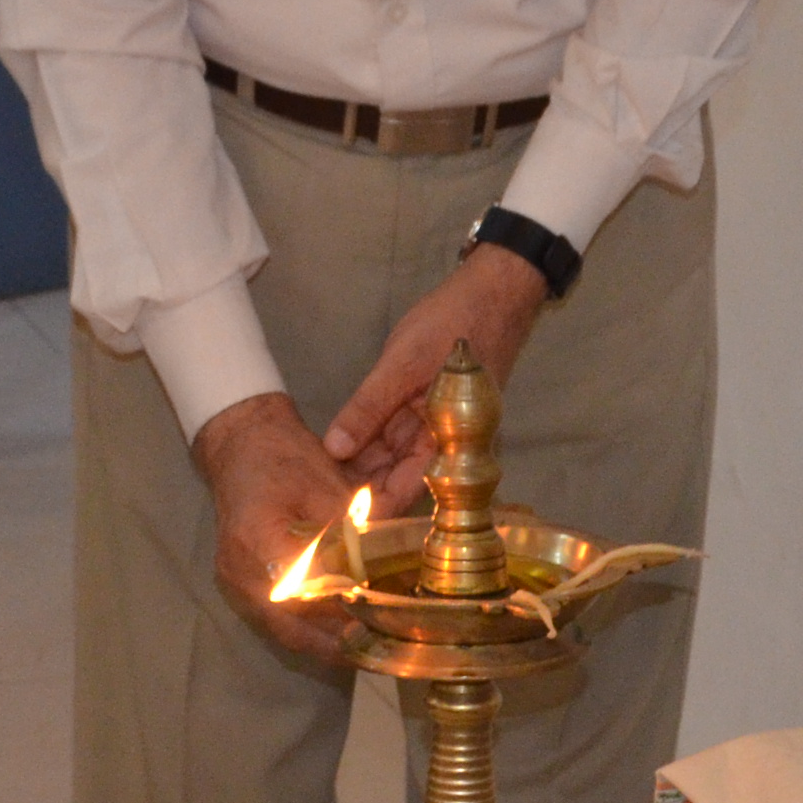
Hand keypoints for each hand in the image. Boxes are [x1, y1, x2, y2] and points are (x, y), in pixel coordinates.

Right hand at [194, 392, 359, 663]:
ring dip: (321, 642)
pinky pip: (273, 619)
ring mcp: (234, 582)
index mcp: (260, 542)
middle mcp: (240, 572)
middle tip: (376, 649)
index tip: (380, 621)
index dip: (345, 613)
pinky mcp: (238, 584)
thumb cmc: (286, 458)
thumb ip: (351, 537)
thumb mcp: (328, 488)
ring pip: (282, 630)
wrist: (241, 443)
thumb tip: (383, 576)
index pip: (308, 596)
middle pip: (292, 627)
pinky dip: (305, 628)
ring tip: (362, 646)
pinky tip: (335, 631)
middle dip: (335, 643)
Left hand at [326, 245, 555, 498]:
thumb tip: (334, 449)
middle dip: (359, 486)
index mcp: (451, 443)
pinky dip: (371, 438)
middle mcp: (446, 443)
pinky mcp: (425, 408)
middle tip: (310, 492)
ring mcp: (435, 425)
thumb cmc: (454, 324)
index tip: (332, 512)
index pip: (408, 489)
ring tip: (314, 473)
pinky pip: (396, 432)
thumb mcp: (403, 364)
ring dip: (360, 463)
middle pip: (398, 476)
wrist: (492, 289)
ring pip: (393, 455)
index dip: (373, 505)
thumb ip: (370, 408)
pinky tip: (337, 445)